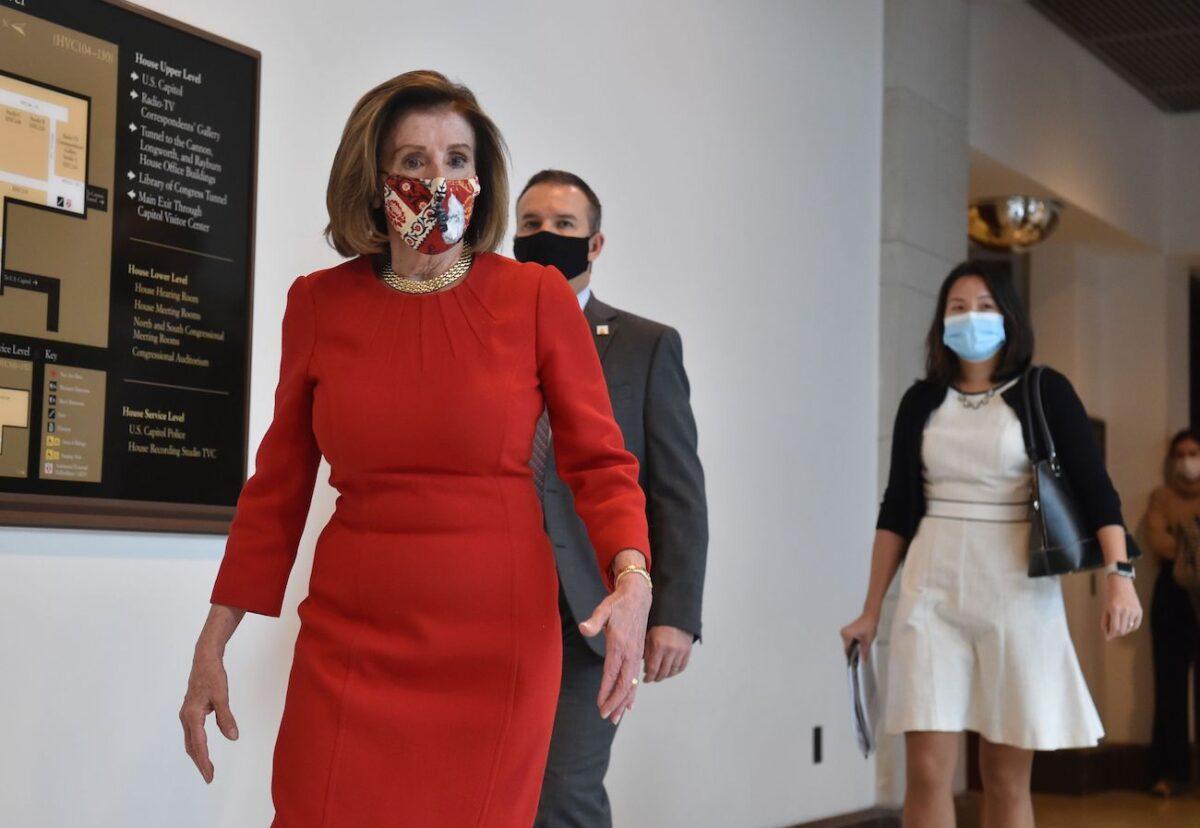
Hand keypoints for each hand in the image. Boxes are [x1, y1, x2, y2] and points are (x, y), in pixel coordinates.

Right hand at [179, 648, 238, 783]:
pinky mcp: (190, 711)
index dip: (204, 762)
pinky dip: (197, 744)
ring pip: (190, 740)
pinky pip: (192, 733)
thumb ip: (226, 718)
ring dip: (198, 754)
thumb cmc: (213, 675)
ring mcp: (186, 714)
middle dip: (200, 762)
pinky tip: (203, 748)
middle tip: (209, 777)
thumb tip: (233, 738)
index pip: (199, 744)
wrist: (204, 658)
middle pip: (191, 746)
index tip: (209, 776)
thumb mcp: (222, 696)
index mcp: (192, 715)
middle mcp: (186, 717)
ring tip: (207, 767)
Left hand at [580, 564, 651, 724]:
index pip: (611, 674)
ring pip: (631, 684)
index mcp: (619, 645)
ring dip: (623, 702)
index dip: (606, 691)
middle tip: (606, 717)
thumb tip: (584, 628)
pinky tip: (629, 705)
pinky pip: (635, 678)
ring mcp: (636, 655)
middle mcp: (630, 653)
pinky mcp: (638, 655)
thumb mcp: (604, 609)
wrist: (638, 598)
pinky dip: (632, 693)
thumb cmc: (617, 604)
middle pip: (624, 684)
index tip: (599, 705)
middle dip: (615, 703)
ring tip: (616, 718)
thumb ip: (594, 621)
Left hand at [644, 626, 693, 682]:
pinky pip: (681, 667)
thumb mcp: (649, 636)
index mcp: (658, 646)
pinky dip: (675, 671)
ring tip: (661, 675)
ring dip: (666, 675)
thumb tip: (644, 668)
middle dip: (656, 677)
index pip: (653, 669)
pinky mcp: (687, 651)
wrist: (676, 616)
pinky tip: (670, 671)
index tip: (646, 680)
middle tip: (652, 678)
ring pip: (672, 671)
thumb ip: (646, 652)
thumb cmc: (660, 626)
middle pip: (663, 672)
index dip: (649, 677)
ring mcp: (680, 651)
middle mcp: (670, 650)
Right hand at [840, 611, 879, 657]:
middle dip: (854, 652)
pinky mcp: (847, 631)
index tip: (853, 663)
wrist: (870, 616)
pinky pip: (849, 641)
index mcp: (847, 635)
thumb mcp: (867, 641)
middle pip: (847, 648)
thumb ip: (864, 652)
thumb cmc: (869, 625)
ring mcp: (844, 632)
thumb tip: (863, 660)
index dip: (851, 657)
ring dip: (854, 648)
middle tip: (861, 656)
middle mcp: (843, 633)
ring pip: (848, 645)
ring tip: (862, 647)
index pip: (847, 650)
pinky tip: (860, 643)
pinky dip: (854, 644)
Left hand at [1102, 574, 1142, 639]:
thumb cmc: (1111, 597)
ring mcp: (1134, 611)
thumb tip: (1108, 636)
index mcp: (1115, 609)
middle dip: (1116, 633)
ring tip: (1118, 626)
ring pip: (1129, 629)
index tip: (1108, 637)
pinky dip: (1131, 628)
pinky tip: (1126, 625)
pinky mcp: (1139, 611)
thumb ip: (1105, 622)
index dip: (1111, 635)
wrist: (1121, 584)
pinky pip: (1136, 625)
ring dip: (1123, 631)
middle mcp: (1126, 610)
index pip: (1115, 628)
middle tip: (1112, 632)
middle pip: (1122, 630)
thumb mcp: (1105, 608)